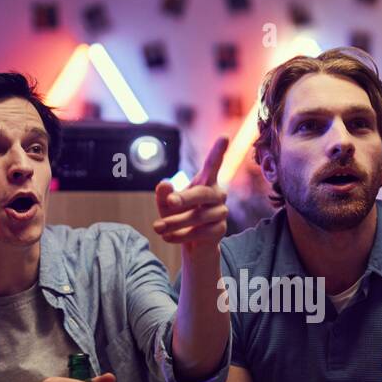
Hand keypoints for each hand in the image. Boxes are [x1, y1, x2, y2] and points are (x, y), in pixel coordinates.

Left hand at [153, 137, 228, 251]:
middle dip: (185, 198)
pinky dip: (181, 235)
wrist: (192, 245)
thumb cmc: (179, 217)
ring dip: (176, 222)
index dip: (218, 152)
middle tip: (169, 202)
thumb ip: (163, 194)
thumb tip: (164, 184)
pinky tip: (168, 237)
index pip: (213, 165)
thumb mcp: (166, 205)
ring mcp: (221, 212)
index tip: (224, 136)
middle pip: (203, 193)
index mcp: (206, 182)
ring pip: (199, 216)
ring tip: (157, 227)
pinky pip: (201, 232)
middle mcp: (217, 194)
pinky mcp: (220, 230)